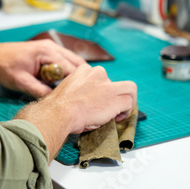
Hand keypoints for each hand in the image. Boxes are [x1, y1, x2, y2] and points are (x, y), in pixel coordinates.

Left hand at [0, 40, 85, 97]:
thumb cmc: (4, 67)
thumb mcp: (22, 82)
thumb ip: (40, 91)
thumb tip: (55, 100)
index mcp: (47, 52)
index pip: (70, 68)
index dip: (75, 83)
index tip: (78, 96)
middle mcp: (52, 47)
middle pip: (76, 62)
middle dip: (79, 77)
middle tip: (80, 93)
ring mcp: (50, 47)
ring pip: (71, 61)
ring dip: (72, 74)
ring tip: (74, 89)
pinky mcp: (47, 51)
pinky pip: (63, 60)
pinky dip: (66, 70)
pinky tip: (64, 82)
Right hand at [15, 64, 136, 161]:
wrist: (60, 113)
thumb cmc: (59, 107)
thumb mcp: (68, 90)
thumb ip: (80, 89)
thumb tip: (86, 100)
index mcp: (85, 70)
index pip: (100, 77)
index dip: (102, 90)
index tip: (98, 101)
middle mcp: (98, 74)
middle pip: (115, 82)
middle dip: (115, 94)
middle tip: (111, 108)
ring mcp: (108, 86)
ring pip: (130, 88)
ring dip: (128, 100)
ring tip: (121, 111)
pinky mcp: (115, 99)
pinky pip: (128, 103)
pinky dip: (126, 111)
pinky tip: (117, 118)